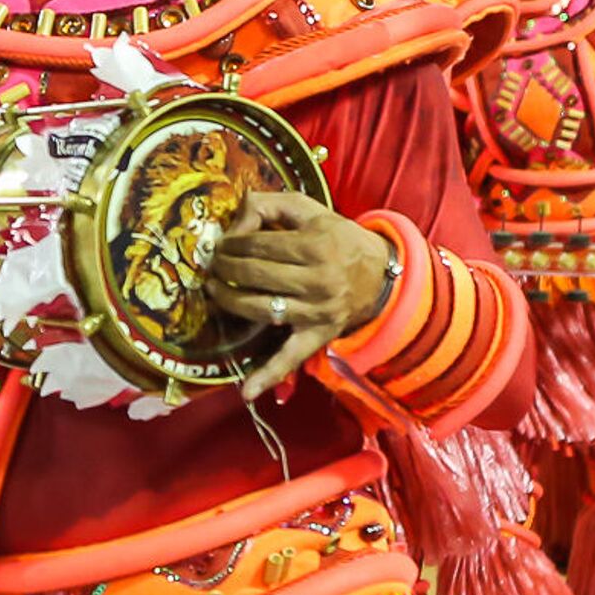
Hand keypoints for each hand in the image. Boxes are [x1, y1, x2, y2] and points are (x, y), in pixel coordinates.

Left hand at [206, 192, 394, 400]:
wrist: (381, 275)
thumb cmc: (340, 239)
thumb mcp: (313, 210)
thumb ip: (272, 204)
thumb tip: (236, 220)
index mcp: (317, 244)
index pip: (257, 244)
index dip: (231, 243)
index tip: (222, 243)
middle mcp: (317, 279)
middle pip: (252, 274)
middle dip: (223, 267)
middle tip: (213, 264)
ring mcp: (316, 310)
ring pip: (258, 308)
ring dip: (226, 300)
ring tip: (214, 290)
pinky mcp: (317, 334)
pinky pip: (291, 357)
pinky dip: (269, 376)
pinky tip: (247, 390)